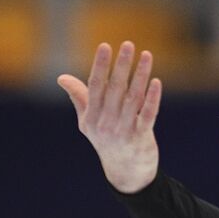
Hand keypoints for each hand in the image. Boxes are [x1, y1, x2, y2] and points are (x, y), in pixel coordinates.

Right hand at [57, 41, 161, 193]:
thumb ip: (80, 98)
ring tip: (147, 56)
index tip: (106, 46)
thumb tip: (61, 78)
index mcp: (91, 116)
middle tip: (128, 44)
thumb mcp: (87, 123)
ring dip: (140, 75)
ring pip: (133, 98)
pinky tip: (156, 82)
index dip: (100, 65)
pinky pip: (148, 115)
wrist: (126, 173)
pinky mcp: (141, 137)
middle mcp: (106, 123)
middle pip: (115, 88)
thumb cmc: (106, 141)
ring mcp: (124, 131)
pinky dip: (152, 99)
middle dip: (122, 65)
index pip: (95, 85)